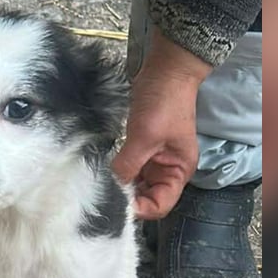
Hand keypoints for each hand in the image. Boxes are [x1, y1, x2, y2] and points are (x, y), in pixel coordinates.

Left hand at [113, 28, 212, 219]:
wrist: (166, 69)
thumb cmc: (164, 102)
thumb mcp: (145, 136)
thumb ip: (128, 165)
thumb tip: (109, 188)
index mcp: (178, 172)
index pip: (159, 205)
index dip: (139, 208)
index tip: (115, 203)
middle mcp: (167, 170)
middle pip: (146, 198)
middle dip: (126, 199)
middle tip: (102, 194)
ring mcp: (153, 160)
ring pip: (134, 184)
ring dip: (119, 185)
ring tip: (99, 184)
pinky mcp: (140, 148)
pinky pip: (127, 168)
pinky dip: (116, 172)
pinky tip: (101, 170)